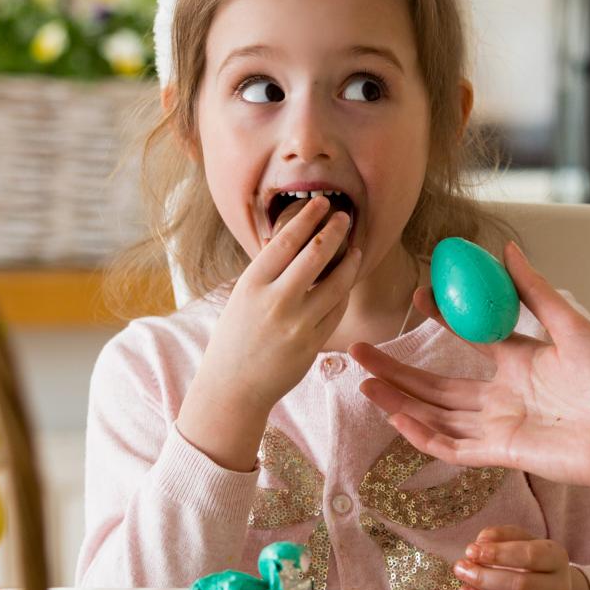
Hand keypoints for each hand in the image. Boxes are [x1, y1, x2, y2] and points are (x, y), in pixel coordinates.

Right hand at [179, 195, 360, 468]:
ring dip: (350, 261)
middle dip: (335, 230)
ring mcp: (298, 324)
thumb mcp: (242, 296)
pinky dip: (344, 291)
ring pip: (336, 282)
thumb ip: (266, 270)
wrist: (233, 387)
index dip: (307, 218)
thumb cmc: (236, 335)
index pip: (286, 241)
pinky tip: (346, 281)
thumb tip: (288, 237)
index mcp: (252, 285)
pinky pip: (337, 309)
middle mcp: (276, 301)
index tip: (321, 202)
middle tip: (345, 217)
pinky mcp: (314, 343)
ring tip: (356, 248)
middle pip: (316, 255)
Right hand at [351, 242, 589, 507]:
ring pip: (434, 413)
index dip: (441, 319)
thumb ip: (534, 291)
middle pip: (436, 383)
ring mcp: (498, 426)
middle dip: (397, 367)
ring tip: (362, 380)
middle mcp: (502, 395)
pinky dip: (421, 434)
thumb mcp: (570, 325)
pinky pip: (451, 446)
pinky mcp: (500, 453)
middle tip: (359, 349)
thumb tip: (508, 250)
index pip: (468, 339)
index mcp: (520, 362)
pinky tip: (395, 414)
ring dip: (397, 398)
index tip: (417, 295)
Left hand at [453, 526, 588, 589]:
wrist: (554, 587)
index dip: (498, 553)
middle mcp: (558, 586)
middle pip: (522, 585)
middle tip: (460, 567)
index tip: (471, 550)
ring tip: (462, 582)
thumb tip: (481, 541)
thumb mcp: (523, 540)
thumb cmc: (533, 560)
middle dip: (486, 576)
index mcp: (556, 557)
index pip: (529, 555)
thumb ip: (503, 537)